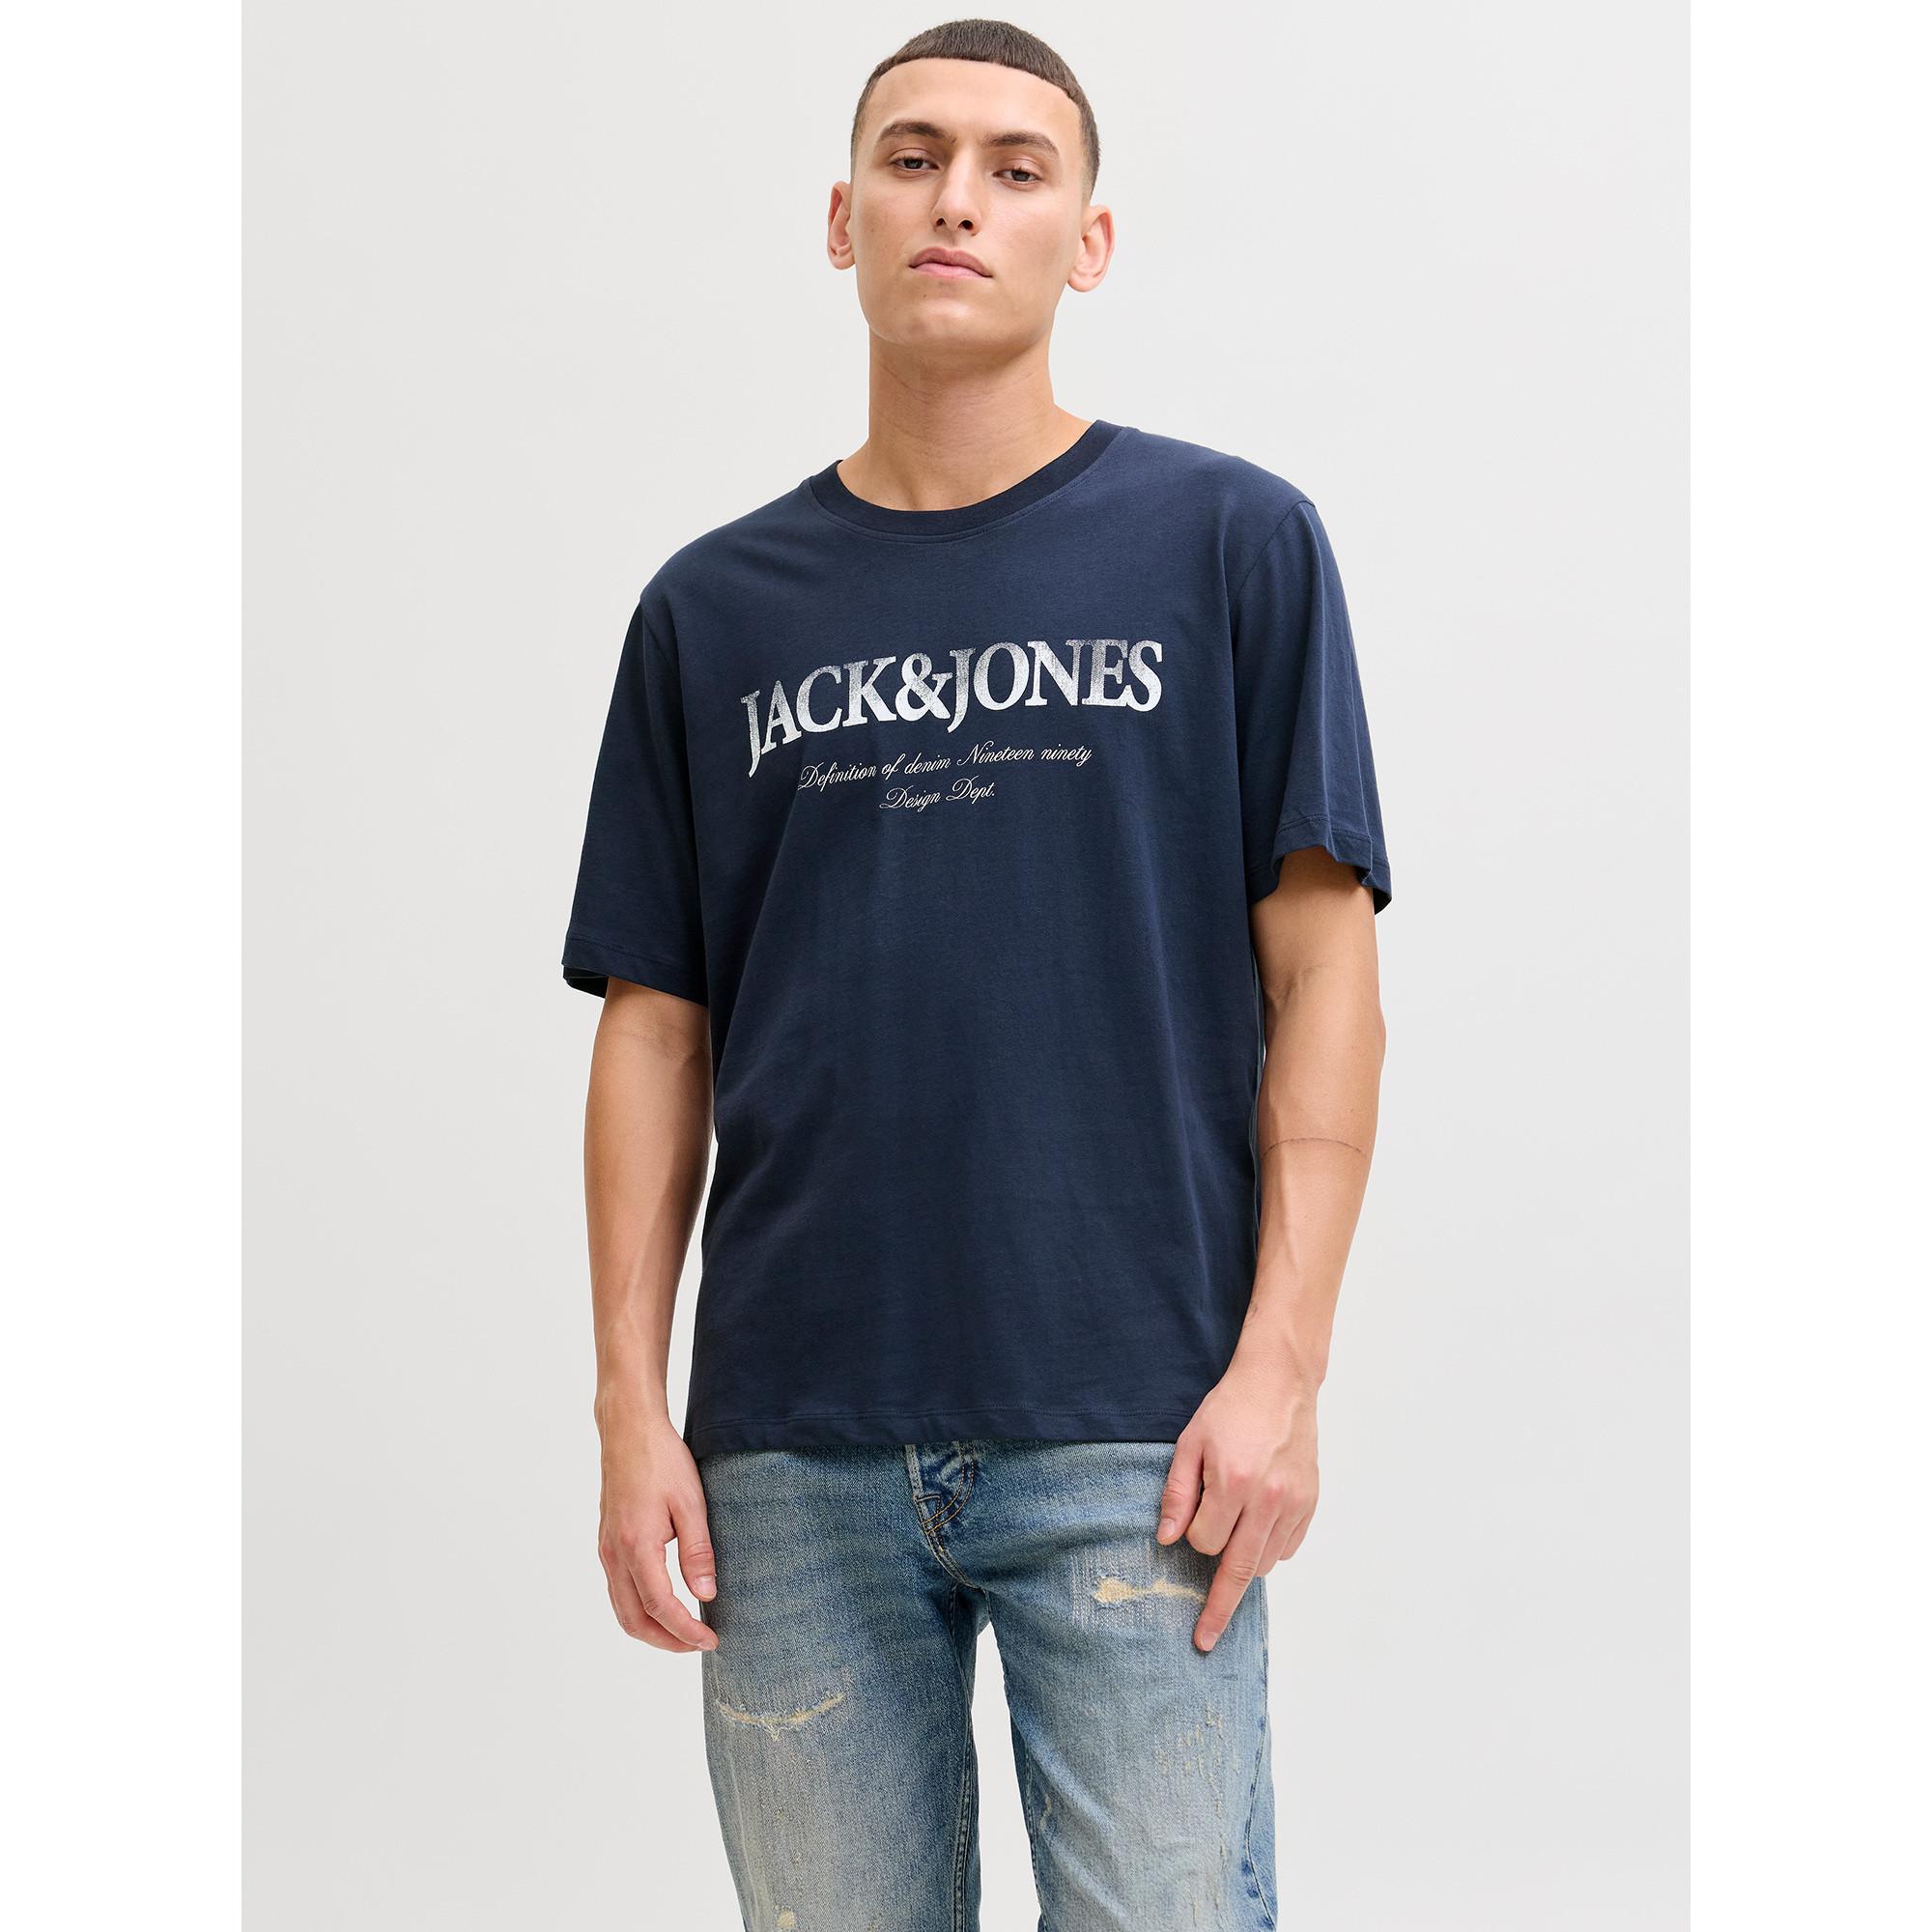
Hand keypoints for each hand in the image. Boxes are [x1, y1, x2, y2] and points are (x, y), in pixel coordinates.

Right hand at [595, 1408, 719, 1652]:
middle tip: (699, 1643)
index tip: (710, 1641)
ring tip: (684, 1631)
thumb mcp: (691, 1502)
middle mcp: (614, 1554)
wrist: (628, 1429)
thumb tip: (706, 1596)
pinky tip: (664, 1605)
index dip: (685, 1631)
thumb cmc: (661, 1459)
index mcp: (636, 1545)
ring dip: (651, 1629)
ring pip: (622, 1609)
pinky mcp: (607, 1543)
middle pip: (634, 1620)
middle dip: (666, 1641)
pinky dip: (639, 1610)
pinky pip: (618, 1591)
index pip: (660, 1607)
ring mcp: (606, 1549)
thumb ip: (698, 1552)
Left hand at [1157, 1338, 1319, 1651]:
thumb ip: (1178, 1494)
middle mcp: (1268, 1499)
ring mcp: (1293, 1504)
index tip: (1190, 1526)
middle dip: (1219, 1608)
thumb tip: (1169, 1539)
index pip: (1206, 1542)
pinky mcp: (1310, 1504)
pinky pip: (1286, 1548)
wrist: (1280, 1383)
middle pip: (1239, 1571)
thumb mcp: (1189, 1443)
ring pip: (1264, 1563)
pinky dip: (1268, 1549)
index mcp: (1233, 1483)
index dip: (1193, 1538)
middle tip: (1205, 1640)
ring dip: (1243, 1566)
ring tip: (1231, 1541)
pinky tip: (1256, 1526)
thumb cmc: (1229, 1410)